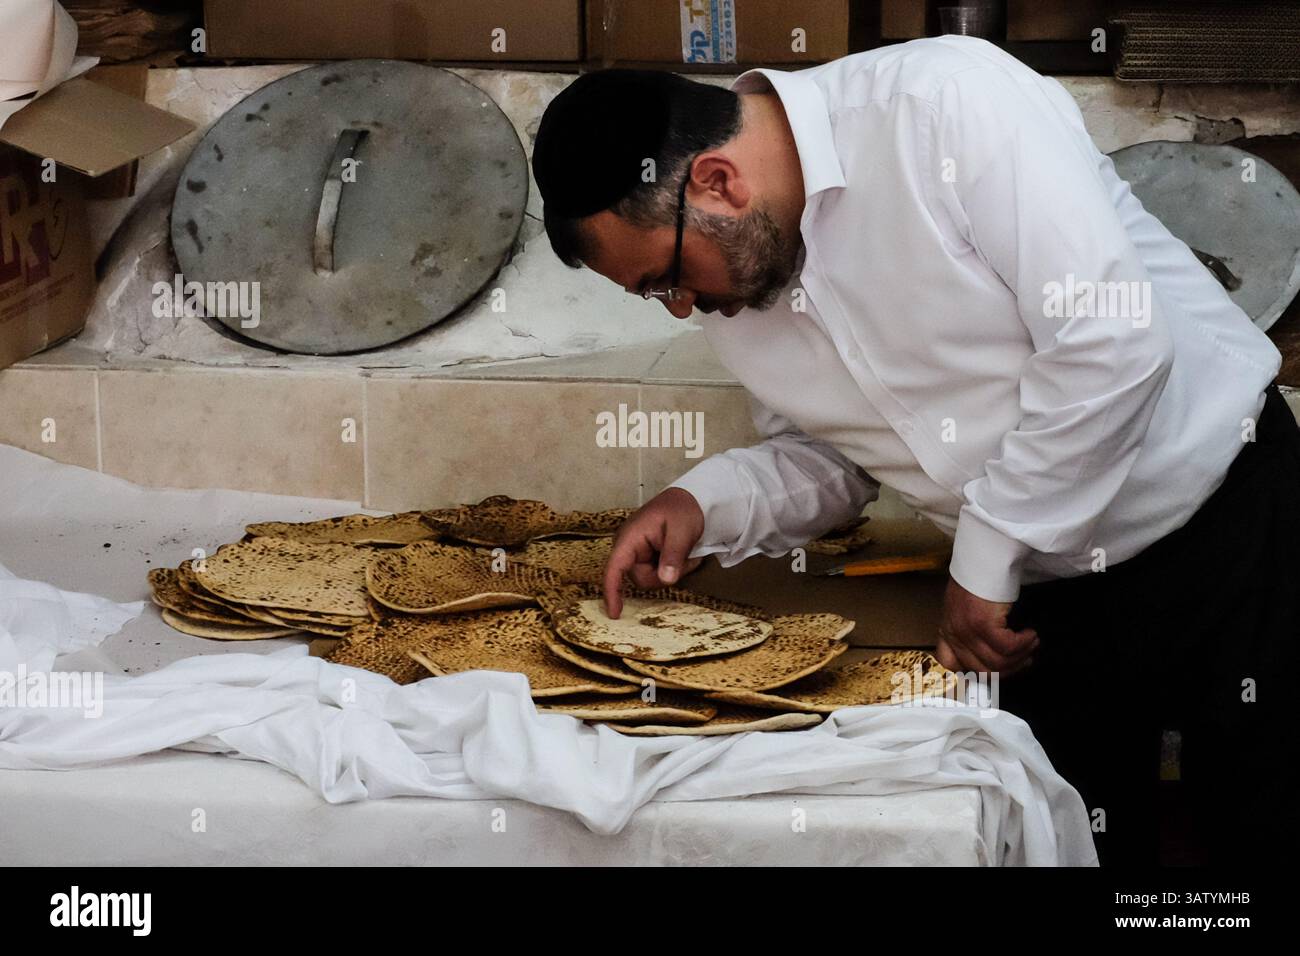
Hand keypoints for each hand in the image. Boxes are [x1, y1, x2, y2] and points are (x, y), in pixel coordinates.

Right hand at [602, 488, 705, 617]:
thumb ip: (673, 556)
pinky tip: (682, 556)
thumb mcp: (682, 531)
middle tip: (687, 561)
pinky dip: (670, 569)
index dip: (612, 592)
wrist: (690, 499)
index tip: (614, 614)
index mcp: (630, 538)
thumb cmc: (683, 510)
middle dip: (664, 576)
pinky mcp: (644, 555)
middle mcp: (627, 546)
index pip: (614, 568)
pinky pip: (655, 573)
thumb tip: (665, 579)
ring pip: (650, 578)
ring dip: (671, 572)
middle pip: (640, 578)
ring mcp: (635, 551)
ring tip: (686, 555)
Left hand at [935, 575, 1038, 676]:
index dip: (977, 674)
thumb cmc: (978, 580)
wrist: (983, 558)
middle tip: (1026, 659)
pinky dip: (1023, 643)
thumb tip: (988, 656)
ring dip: (1021, 656)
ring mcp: (966, 630)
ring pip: (997, 662)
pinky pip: (1007, 647)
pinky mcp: (982, 623)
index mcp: (946, 632)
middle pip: (982, 671)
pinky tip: (1030, 634)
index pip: (952, 667)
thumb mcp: (963, 610)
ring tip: (1031, 643)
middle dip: (1009, 669)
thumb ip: (968, 632)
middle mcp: (954, 634)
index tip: (999, 670)